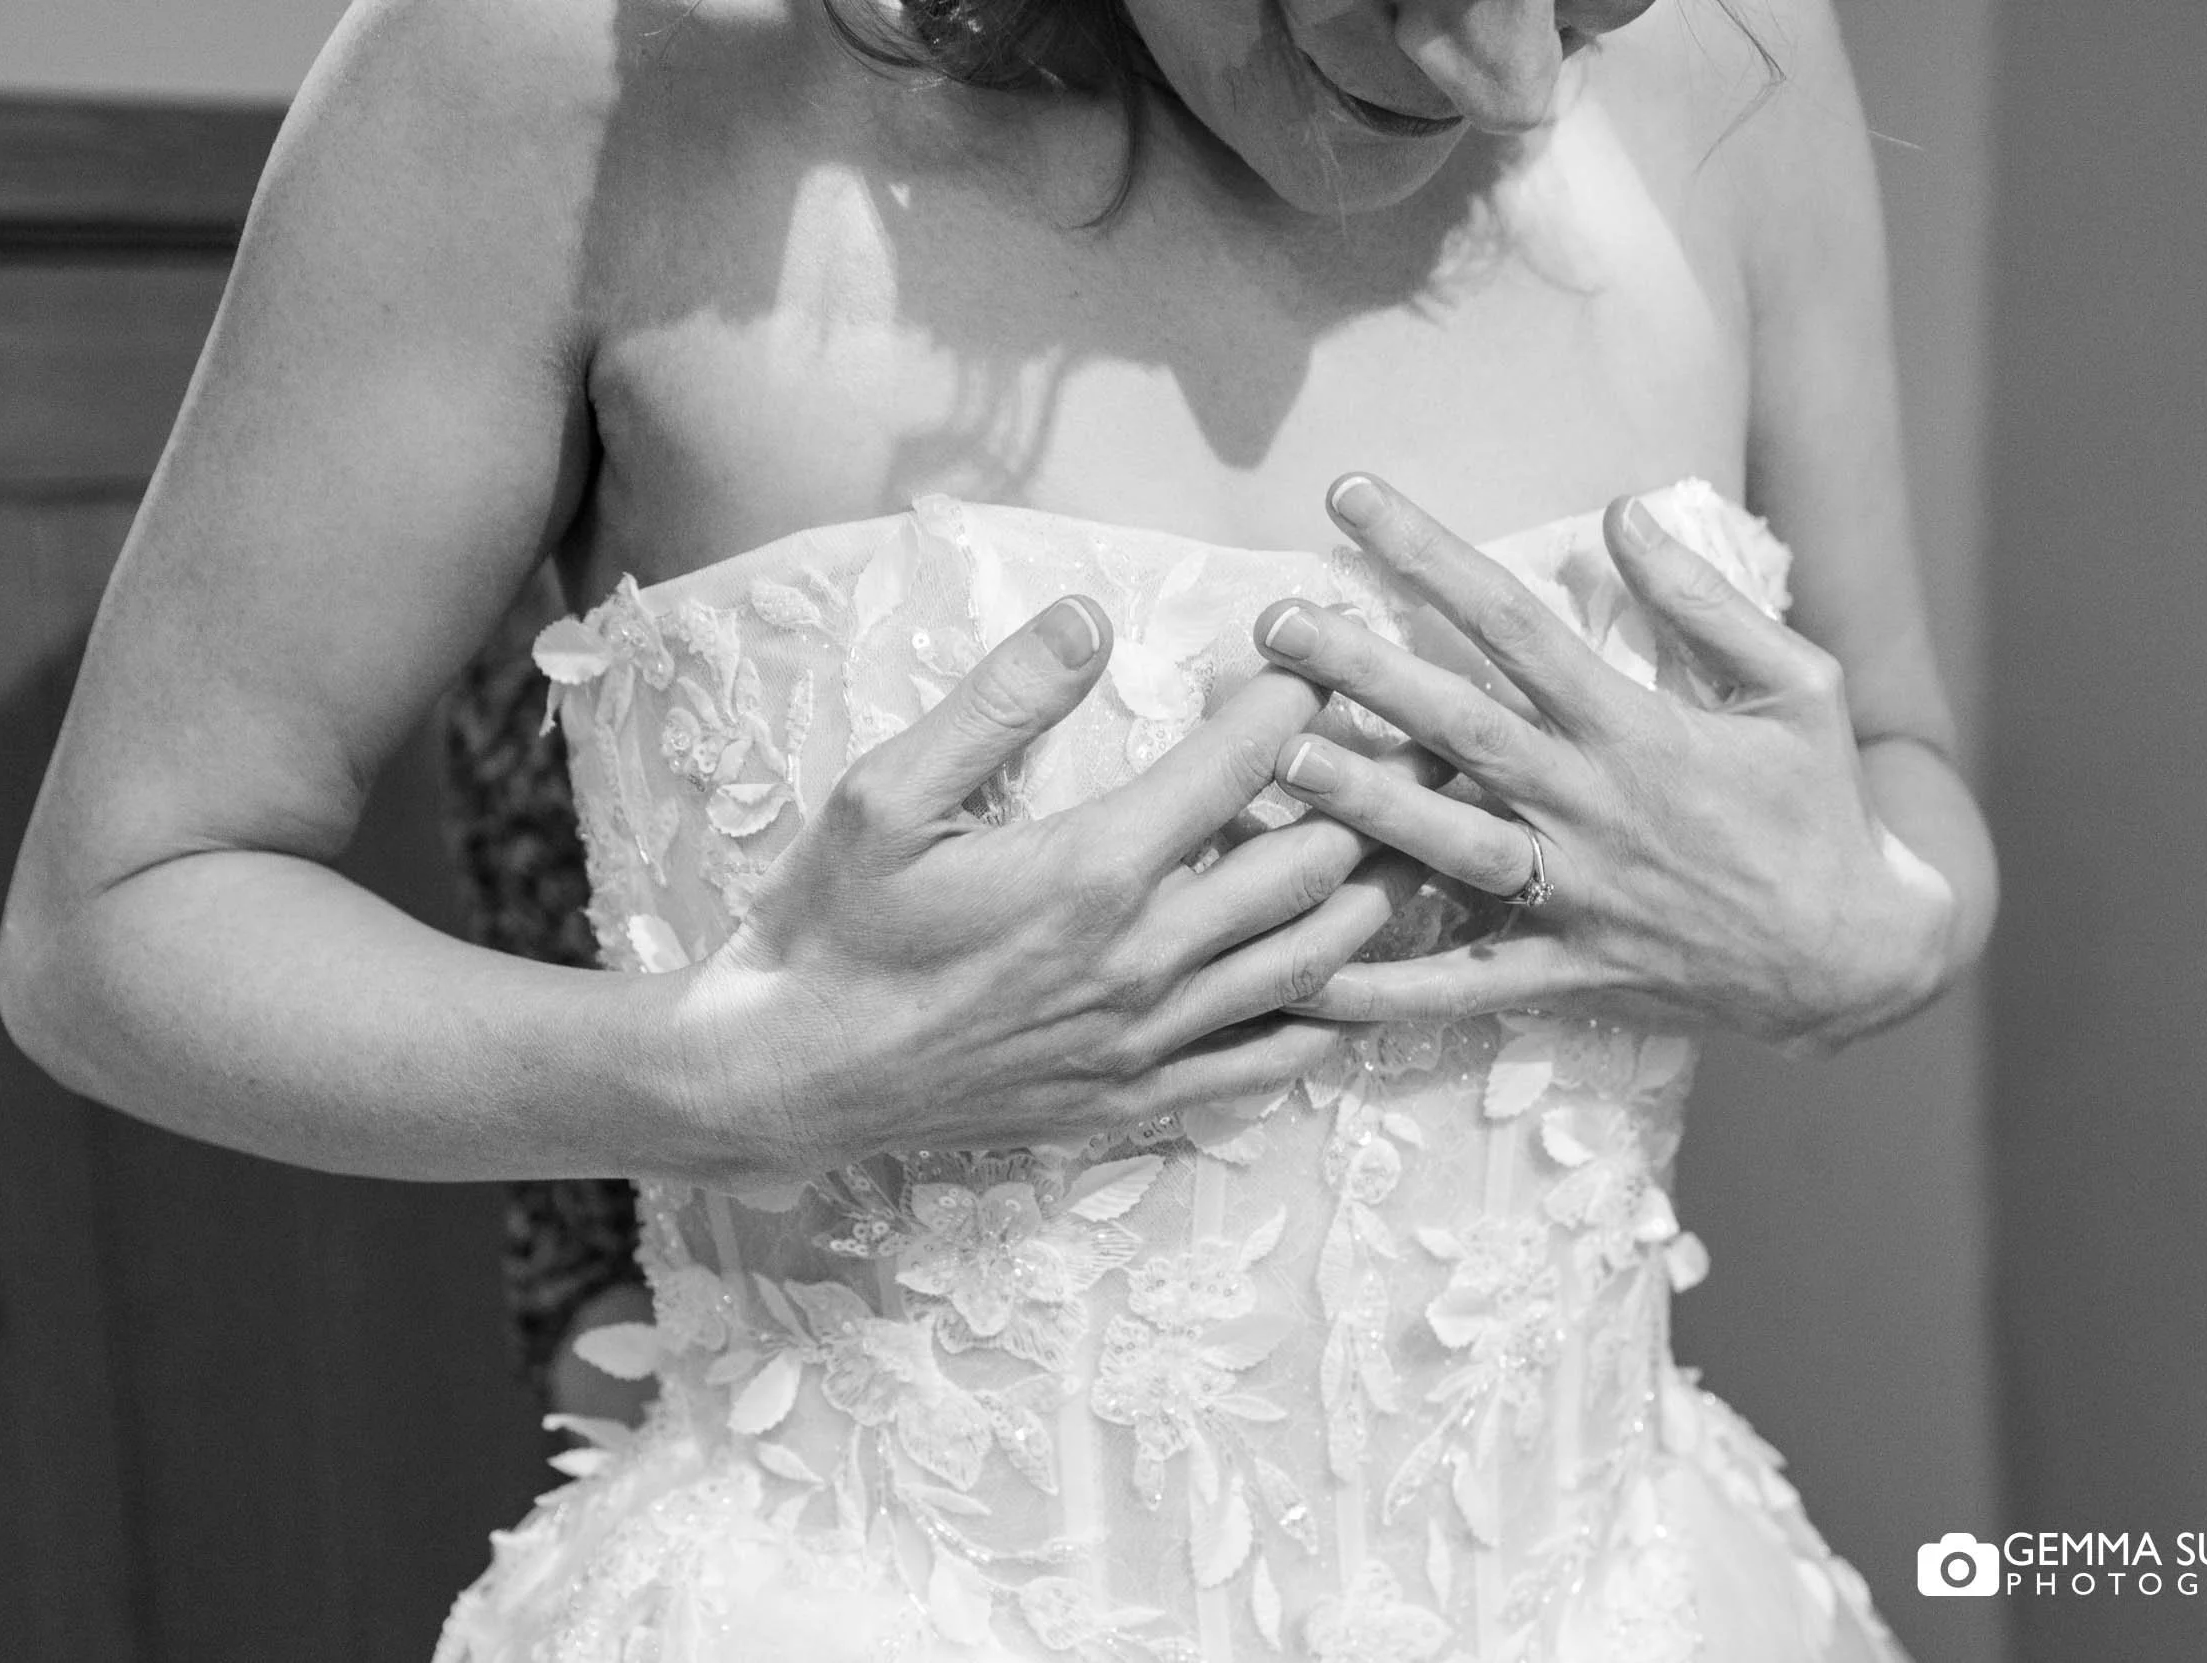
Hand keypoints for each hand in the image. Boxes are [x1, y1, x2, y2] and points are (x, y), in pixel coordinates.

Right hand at [674, 594, 1427, 1184]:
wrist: (791, 1078)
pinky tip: (1361, 976)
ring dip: (1377, 894)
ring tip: (1415, 840)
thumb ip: (997, 701)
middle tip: (1405, 741)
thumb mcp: (884, 794)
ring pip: (1315, 962)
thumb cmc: (833, 928)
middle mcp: (1143, 959)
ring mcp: (1149, 1039)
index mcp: (1091, 870)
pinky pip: (1273, 1062)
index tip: (1316, 662)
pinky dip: (1335, 1014)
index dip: (1296, 699)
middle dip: (1371, 791)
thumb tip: (1087, 615)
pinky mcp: (1138, 1097)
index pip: (1242, 764)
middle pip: (1313, 863)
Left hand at [1249, 474, 1956, 1051]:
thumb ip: (1705, 600)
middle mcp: (1591, 806)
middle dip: (1361, 669)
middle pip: (1458, 725)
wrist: (1859, 957)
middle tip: (1274, 622)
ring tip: (1282, 758)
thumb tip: (1623, 509)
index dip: (1427, 553)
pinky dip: (1387, 987)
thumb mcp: (1799, 684)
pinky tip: (1310, 973)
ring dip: (1362, 802)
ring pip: (1447, 843)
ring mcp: (1574, 894)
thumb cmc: (1822, 809)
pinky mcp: (1568, 969)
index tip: (1351, 498)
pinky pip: (1464, 986)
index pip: (1512, 621)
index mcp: (1637, 727)